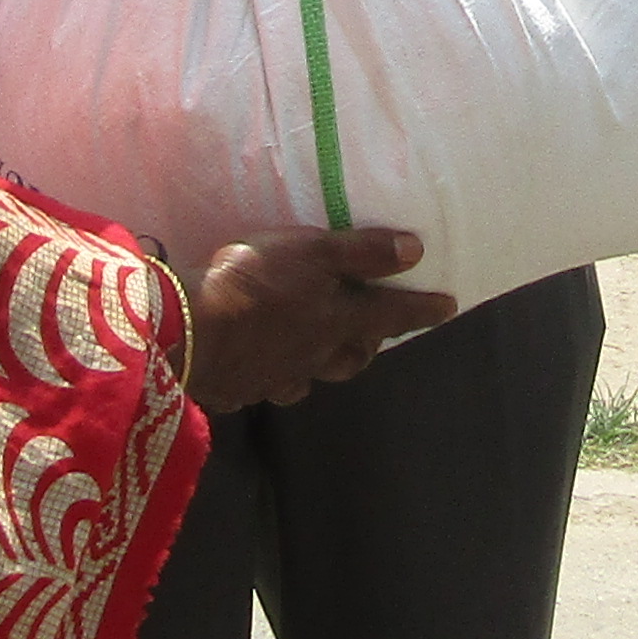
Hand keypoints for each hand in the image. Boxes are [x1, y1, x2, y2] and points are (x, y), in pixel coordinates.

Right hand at [179, 227, 453, 410]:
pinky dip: (277, 375)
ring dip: (327, 363)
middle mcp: (317, 354)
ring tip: (324, 349)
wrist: (187, 333)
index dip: (423, 309)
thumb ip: (361, 252)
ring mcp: (279, 376)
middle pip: (355, 355)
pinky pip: (270, 385)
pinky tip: (265, 367)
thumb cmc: (253, 282)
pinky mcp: (243, 387)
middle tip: (378, 331)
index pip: (393, 313)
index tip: (449, 307)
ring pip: (315, 374)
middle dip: (371, 343)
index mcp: (339, 320)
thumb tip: (415, 252)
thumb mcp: (311, 252)